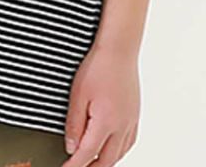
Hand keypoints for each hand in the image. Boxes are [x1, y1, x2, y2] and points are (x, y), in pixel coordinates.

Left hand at [61, 42, 140, 166]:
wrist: (119, 49)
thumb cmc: (98, 66)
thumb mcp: (78, 94)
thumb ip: (74, 123)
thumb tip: (71, 147)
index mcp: (106, 123)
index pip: (88, 154)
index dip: (75, 166)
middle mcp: (121, 126)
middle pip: (106, 161)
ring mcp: (131, 121)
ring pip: (119, 154)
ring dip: (105, 162)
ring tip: (91, 163)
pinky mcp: (135, 114)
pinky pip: (129, 142)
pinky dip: (118, 152)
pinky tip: (112, 149)